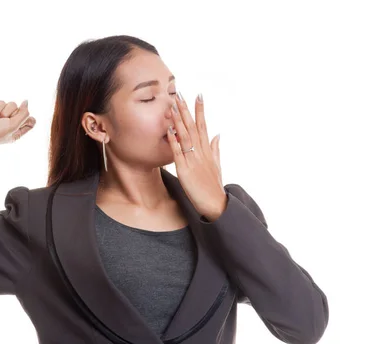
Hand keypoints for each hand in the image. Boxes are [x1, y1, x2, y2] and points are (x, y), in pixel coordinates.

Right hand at [0, 100, 35, 150]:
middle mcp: (11, 122)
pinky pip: (1, 102)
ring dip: (3, 112)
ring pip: (12, 104)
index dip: (28, 119)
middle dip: (13, 115)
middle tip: (3, 122)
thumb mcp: (14, 126)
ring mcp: (2, 114)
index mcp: (18, 131)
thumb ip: (24, 113)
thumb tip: (26, 101)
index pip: (31, 121)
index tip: (19, 122)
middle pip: (22, 110)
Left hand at [166, 93, 226, 220]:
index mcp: (207, 150)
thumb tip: (218, 134)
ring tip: (173, 106)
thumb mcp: (217, 165)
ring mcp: (193, 160)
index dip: (200, 110)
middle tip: (180, 94)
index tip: (198, 95)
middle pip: (193, 126)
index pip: (203, 125)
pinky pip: (178, 153)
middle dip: (186, 110)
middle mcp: (201, 152)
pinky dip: (174, 141)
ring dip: (179, 120)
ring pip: (185, 136)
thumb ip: (216, 149)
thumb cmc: (214, 185)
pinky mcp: (185, 170)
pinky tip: (169, 130)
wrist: (216, 204)